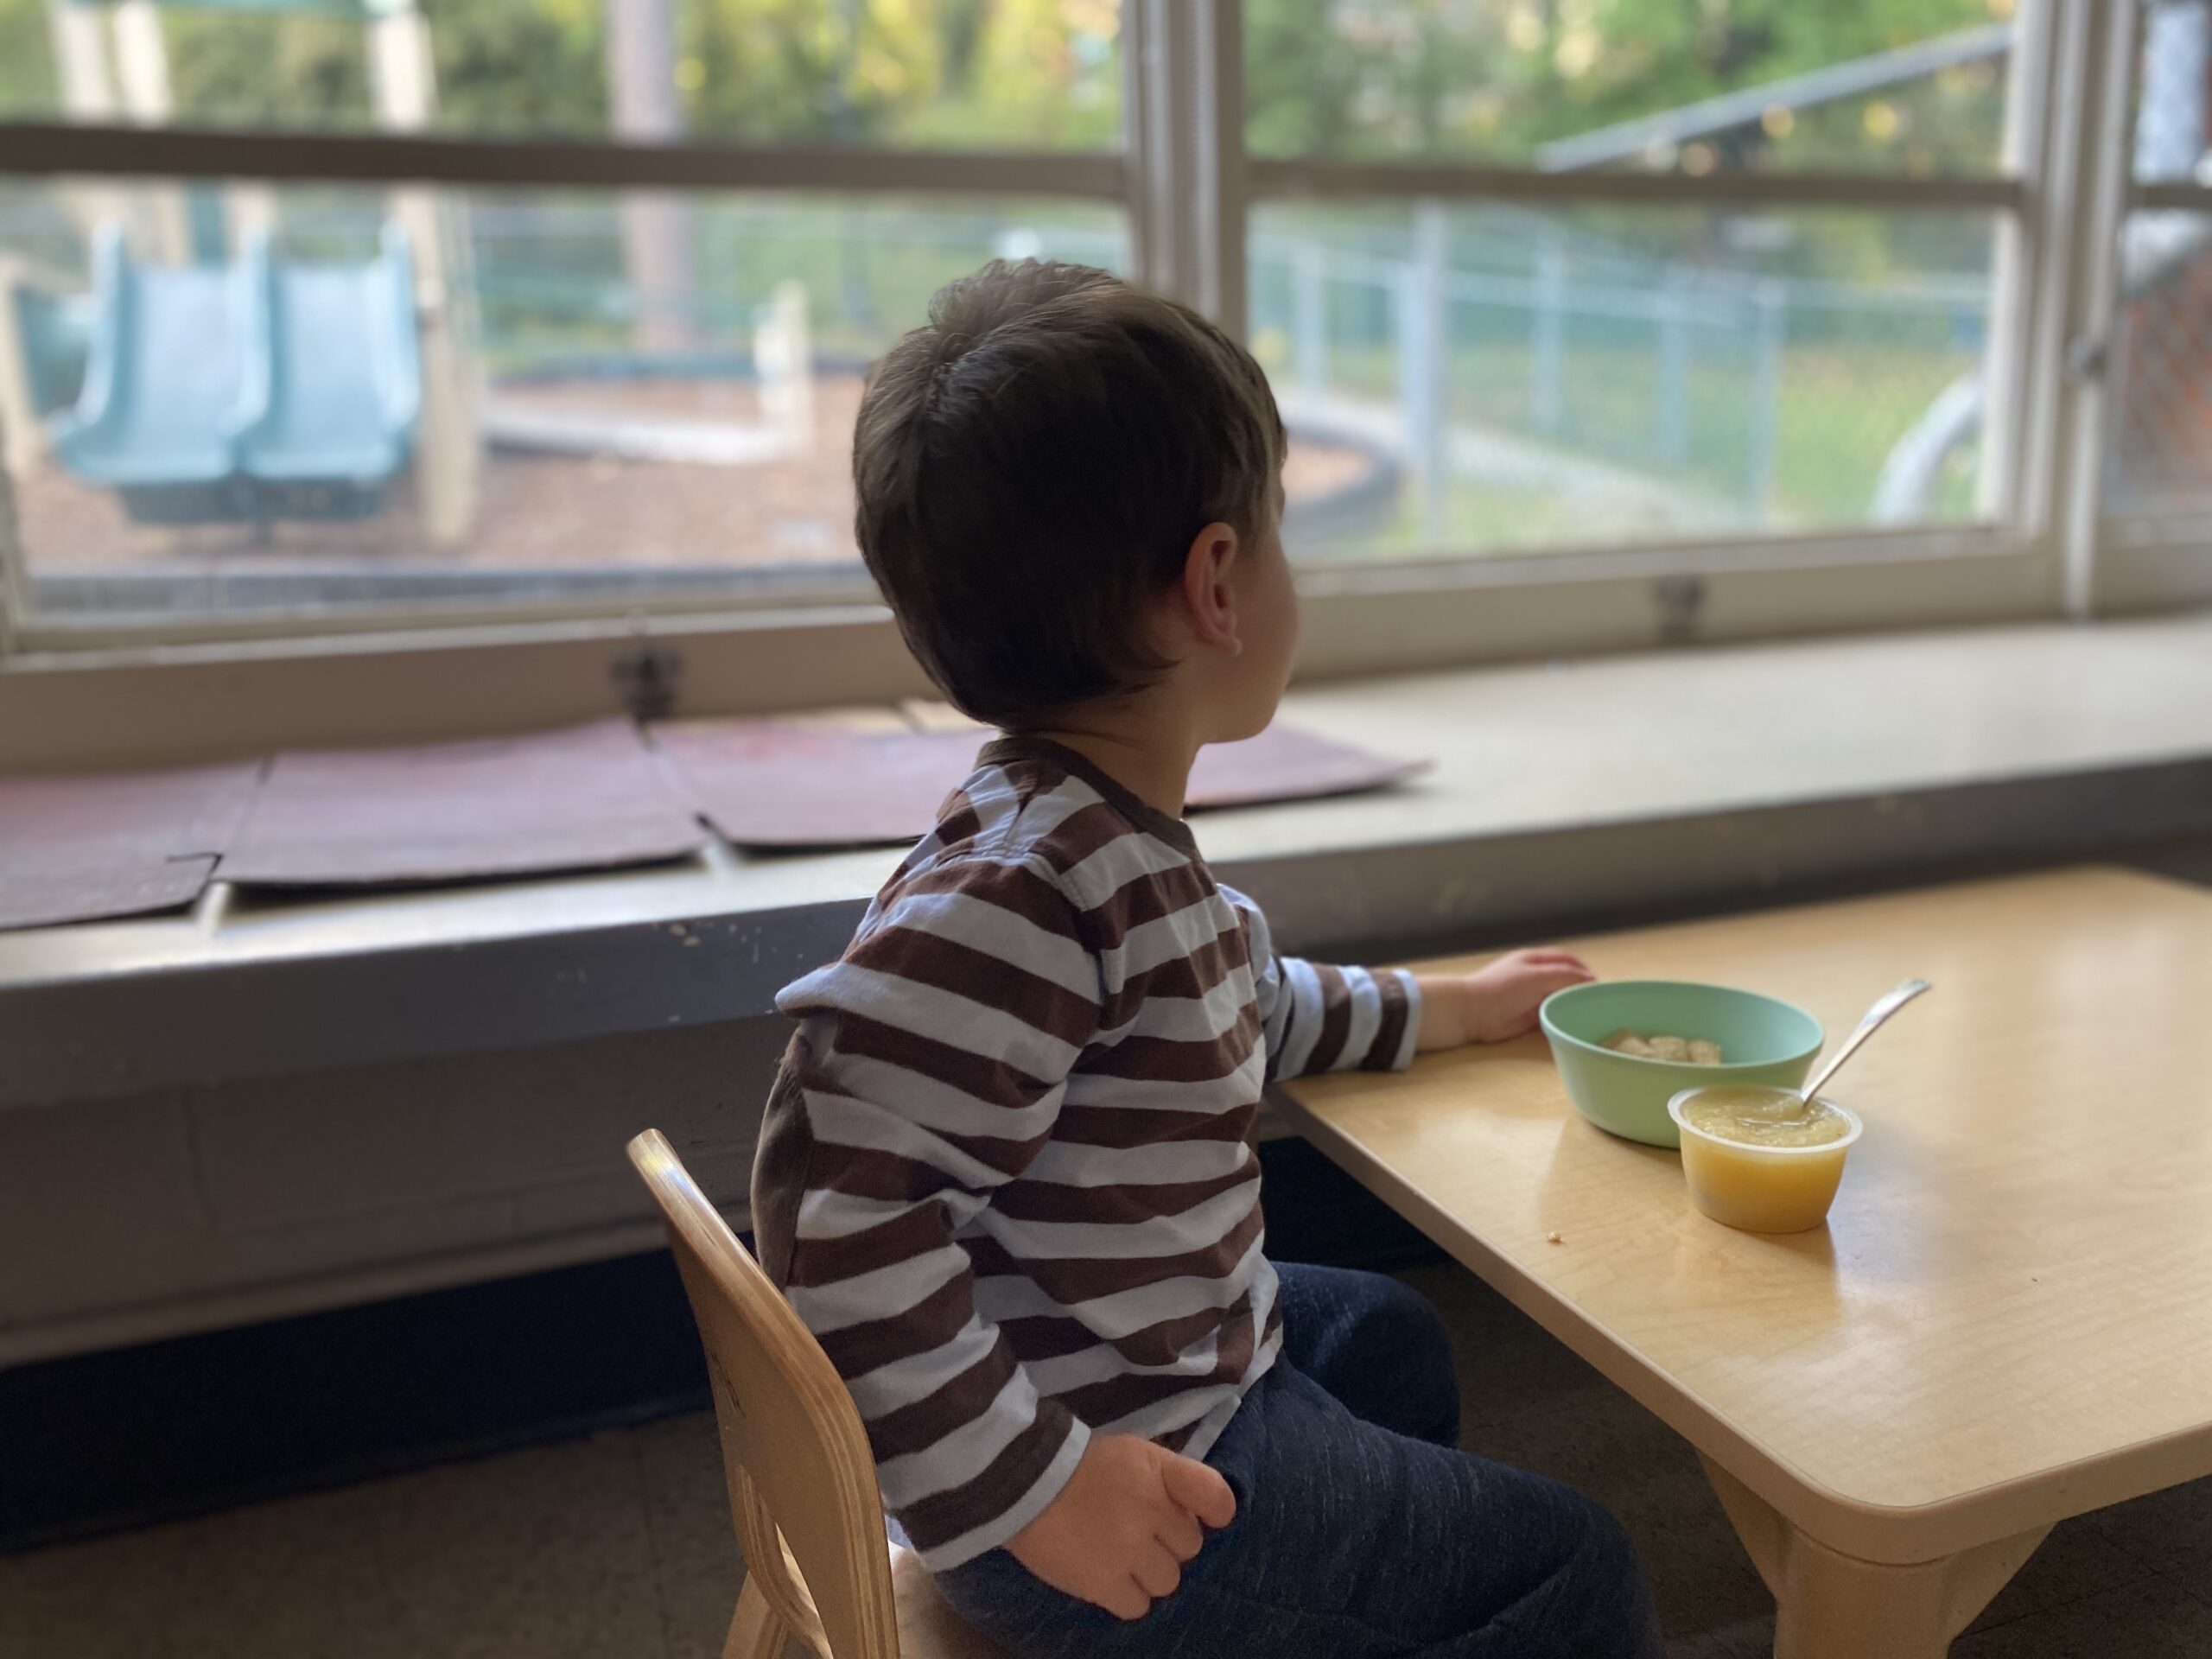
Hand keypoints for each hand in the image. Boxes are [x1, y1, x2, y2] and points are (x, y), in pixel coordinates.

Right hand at [1005, 1432, 1235, 1619]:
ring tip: (1122, 1558)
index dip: (1214, 1511)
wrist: (1021, 1482)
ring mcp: (1130, 1552)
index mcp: (1160, 1471)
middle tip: (1141, 1533)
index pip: (1216, 1496)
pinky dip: (1127, 1596)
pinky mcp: (1104, 1584)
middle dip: (1170, 1542)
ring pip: (1168, 1581)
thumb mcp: (1131, 1451)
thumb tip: (1194, 1505)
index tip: (1199, 1515)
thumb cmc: (1078, 1462)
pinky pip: (1138, 1606)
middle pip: (1190, 1546)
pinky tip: (1108, 1577)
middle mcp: (1153, 1513)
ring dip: (1149, 1573)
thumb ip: (1167, 1475)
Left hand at [1417, 949, 1594, 1047]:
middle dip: (1580, 989)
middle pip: (1564, 980)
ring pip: (1558, 999)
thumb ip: (1564, 976)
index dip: (1583, 969)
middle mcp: (1534, 977)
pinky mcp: (1528, 1017)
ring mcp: (1531, 997)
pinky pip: (1550, 1016)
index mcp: (1535, 960)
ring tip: (1590, 1014)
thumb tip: (1590, 979)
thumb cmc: (1502, 988)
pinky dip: (1561, 1019)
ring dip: (1571, 1005)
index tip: (1599, 983)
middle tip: (1598, 1001)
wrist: (1472, 1013)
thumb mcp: (1537, 976)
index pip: (1566, 960)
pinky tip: (1572, 1025)